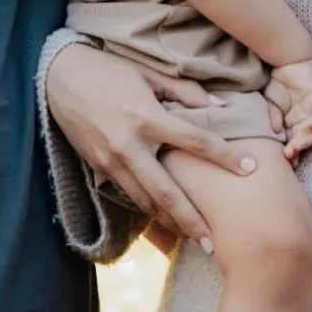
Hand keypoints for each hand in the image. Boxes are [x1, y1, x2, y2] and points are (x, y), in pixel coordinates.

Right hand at [45, 44, 257, 247]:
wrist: (60, 78)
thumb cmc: (109, 70)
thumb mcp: (149, 74)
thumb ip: (185, 93)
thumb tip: (219, 108)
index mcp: (148, 117)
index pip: (196, 141)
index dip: (226, 156)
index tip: (250, 168)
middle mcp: (130, 146)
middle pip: (168, 192)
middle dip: (191, 219)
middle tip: (213, 241)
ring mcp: (112, 161)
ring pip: (145, 202)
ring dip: (169, 223)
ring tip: (191, 238)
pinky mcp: (99, 168)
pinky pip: (128, 194)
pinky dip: (147, 208)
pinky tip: (162, 219)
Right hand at [263, 58, 311, 161]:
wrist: (286, 59)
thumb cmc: (279, 80)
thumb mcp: (270, 102)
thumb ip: (272, 117)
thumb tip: (275, 132)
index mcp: (295, 122)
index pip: (294, 141)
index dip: (290, 152)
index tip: (282, 161)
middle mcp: (307, 119)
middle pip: (306, 139)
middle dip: (298, 149)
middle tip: (288, 156)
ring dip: (307, 139)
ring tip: (296, 146)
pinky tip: (308, 127)